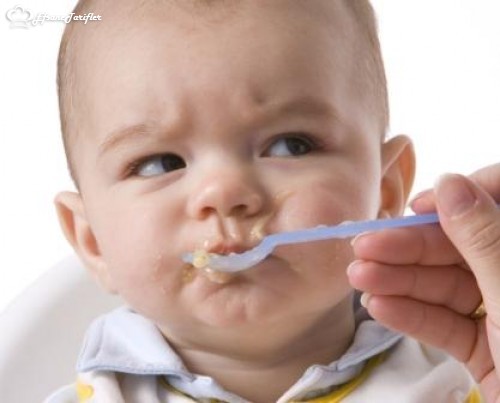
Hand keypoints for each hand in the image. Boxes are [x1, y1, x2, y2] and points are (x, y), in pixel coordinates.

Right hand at [348, 163, 499, 401]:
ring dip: (399, 282)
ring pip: (445, 286)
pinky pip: (445, 323)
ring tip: (358, 279)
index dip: (458, 201)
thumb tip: (450, 183)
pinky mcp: (484, 347)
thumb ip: (485, 239)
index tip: (418, 209)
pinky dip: (412, 316)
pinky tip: (380, 307)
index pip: (497, 204)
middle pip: (458, 249)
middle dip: (408, 250)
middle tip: (361, 247)